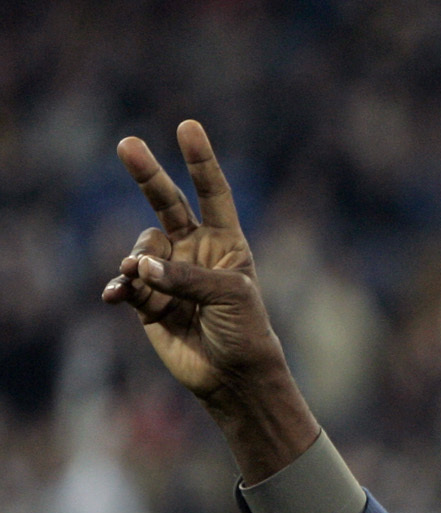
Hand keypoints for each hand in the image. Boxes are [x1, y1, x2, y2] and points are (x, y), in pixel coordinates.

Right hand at [102, 120, 317, 482]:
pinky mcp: (148, 299)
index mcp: (226, 243)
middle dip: (148, 174)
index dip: (200, 162)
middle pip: (165, 204)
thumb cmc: (244, 332)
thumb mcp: (228, 297)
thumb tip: (138, 265)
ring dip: (137, 261)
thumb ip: (185, 276)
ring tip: (137, 278)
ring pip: (140, 249)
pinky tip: (115, 295)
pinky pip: (126, 282)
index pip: (213, 194)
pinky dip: (120, 286)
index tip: (187, 127)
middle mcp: (195, 251)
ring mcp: (169, 273)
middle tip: (128, 144)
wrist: (232, 377)